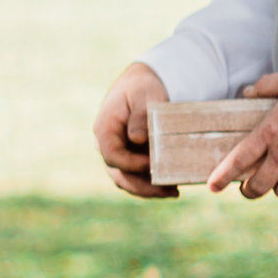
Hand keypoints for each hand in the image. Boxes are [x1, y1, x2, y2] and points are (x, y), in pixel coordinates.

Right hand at [94, 62, 173, 198]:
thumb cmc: (142, 87)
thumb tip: (136, 139)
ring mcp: (118, 154)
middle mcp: (107, 145)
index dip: (131, 164)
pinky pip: (136, 177)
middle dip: (142, 186)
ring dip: (148, 190)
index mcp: (105, 128)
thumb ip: (140, 116)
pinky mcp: (131, 158)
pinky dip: (151, 185)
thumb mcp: (143, 95)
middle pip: (118, 174)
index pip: (112, 154)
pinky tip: (172, 187)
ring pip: (126, 180)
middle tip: (169, 190)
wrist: (143, 85)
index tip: (152, 164)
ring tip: (173, 192)